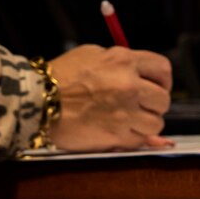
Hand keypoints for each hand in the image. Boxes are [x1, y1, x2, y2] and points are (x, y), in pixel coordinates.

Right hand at [47, 44, 173, 151]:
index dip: (163, 81)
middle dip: (154, 105)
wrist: (37, 101)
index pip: (162, 69)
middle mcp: (129, 85)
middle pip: (163, 100)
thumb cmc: (60, 77)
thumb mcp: (92, 56)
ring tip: (126, 122)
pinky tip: (116, 132)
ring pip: (155, 124)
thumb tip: (144, 82)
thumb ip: (121, 66)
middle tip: (140, 108)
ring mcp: (124, 112)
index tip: (156, 88)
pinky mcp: (116, 135)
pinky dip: (132, 140)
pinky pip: (139, 141)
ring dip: (145, 125)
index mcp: (124, 60)